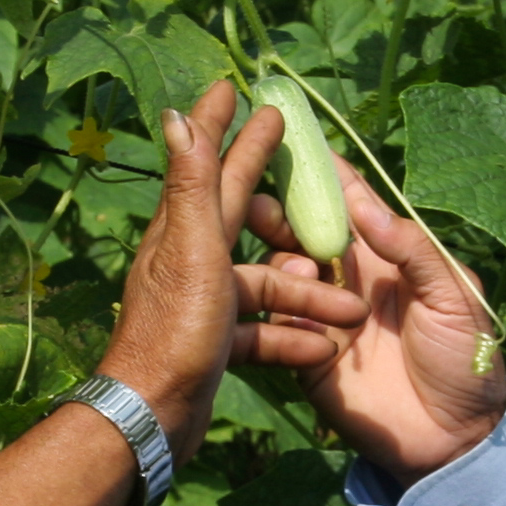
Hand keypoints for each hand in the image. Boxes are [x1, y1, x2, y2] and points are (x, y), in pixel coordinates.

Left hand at [96, 80, 358, 465]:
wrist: (153, 416)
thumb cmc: (176, 330)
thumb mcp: (192, 250)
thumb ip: (191, 184)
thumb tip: (175, 113)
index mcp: (184, 230)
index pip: (209, 163)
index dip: (224, 125)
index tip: (237, 89)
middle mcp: (190, 259)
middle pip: (242, 216)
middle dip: (280, 202)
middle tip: (312, 179)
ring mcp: (203, 303)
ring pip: (264, 284)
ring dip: (308, 294)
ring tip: (352, 309)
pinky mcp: (214, 344)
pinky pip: (262, 331)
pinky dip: (292, 338)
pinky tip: (324, 350)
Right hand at [242, 163, 505, 488]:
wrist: (455, 437)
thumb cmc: (466, 359)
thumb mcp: (454, 297)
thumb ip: (413, 250)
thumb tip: (366, 205)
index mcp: (387, 256)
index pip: (349, 202)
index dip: (324, 171)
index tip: (290, 136)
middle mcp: (348, 278)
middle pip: (303, 231)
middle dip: (280, 208)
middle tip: (261, 196)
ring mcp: (323, 314)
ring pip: (283, 269)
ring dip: (278, 251)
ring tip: (288, 250)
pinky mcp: (305, 353)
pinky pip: (280, 319)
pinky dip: (280, 299)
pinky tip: (295, 292)